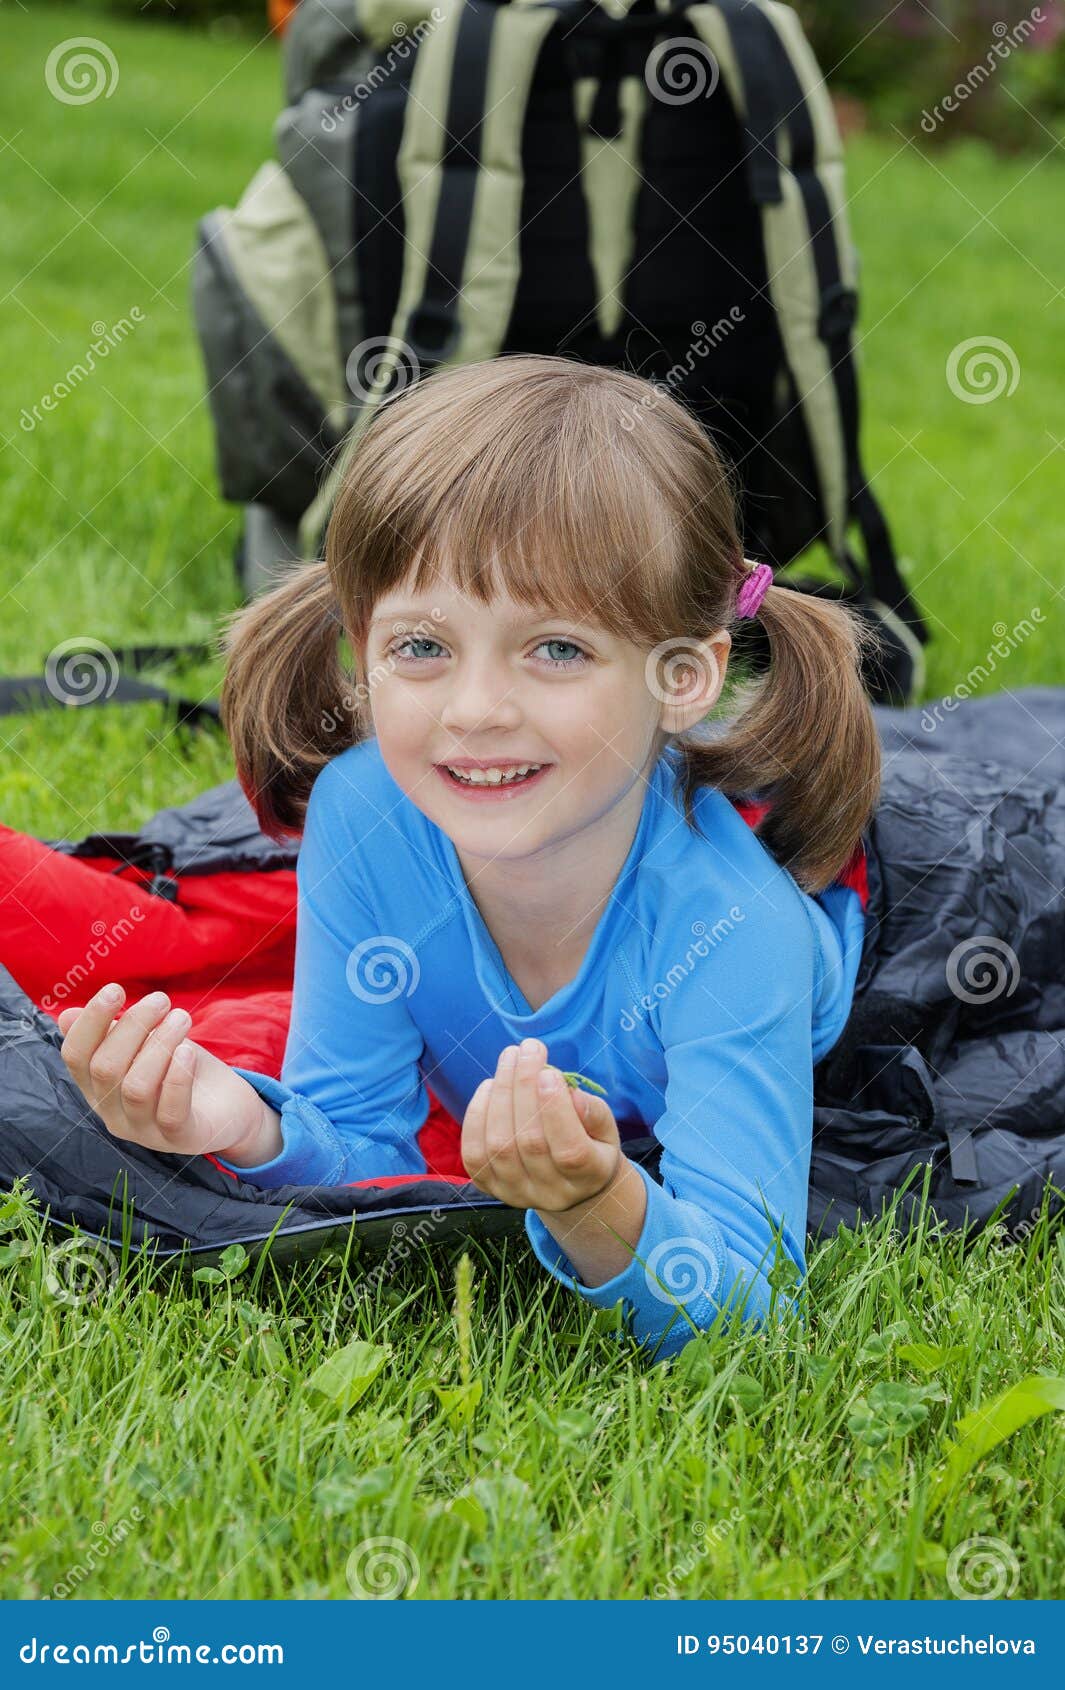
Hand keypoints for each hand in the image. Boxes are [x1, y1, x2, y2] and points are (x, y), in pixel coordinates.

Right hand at [58, 983, 270, 1161]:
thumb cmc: (179, 1069)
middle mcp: (112, 1113)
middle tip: (161, 1000)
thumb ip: (111, 1033)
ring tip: (182, 1018)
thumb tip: (65, 1016)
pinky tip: (189, 1051)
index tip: (116, 989)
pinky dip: (177, 1078)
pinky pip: (170, 1112)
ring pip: (136, 1087)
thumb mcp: (146, 1045)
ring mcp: (144, 1132)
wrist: (227, 1108)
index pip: (75, 1056)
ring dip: (159, 1044)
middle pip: (105, 1068)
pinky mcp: (179, 1139)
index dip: (90, 1022)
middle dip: (132, 1026)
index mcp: (97, 1088)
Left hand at [461, 1038, 621, 1213]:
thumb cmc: (590, 1144)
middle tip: (528, 1049)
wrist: (566, 1183)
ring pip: (498, 1145)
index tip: (549, 1072)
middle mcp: (551, 1194)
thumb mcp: (605, 1128)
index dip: (555, 1110)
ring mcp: (516, 1193)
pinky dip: (477, 1113)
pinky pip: (473, 1152)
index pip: (570, 1151)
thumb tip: (568, 1093)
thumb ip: (592, 1112)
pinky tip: (490, 1085)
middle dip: (524, 1087)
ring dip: (500, 1093)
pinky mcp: (489, 1187)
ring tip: (510, 1058)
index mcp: (588, 1177)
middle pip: (529, 1142)